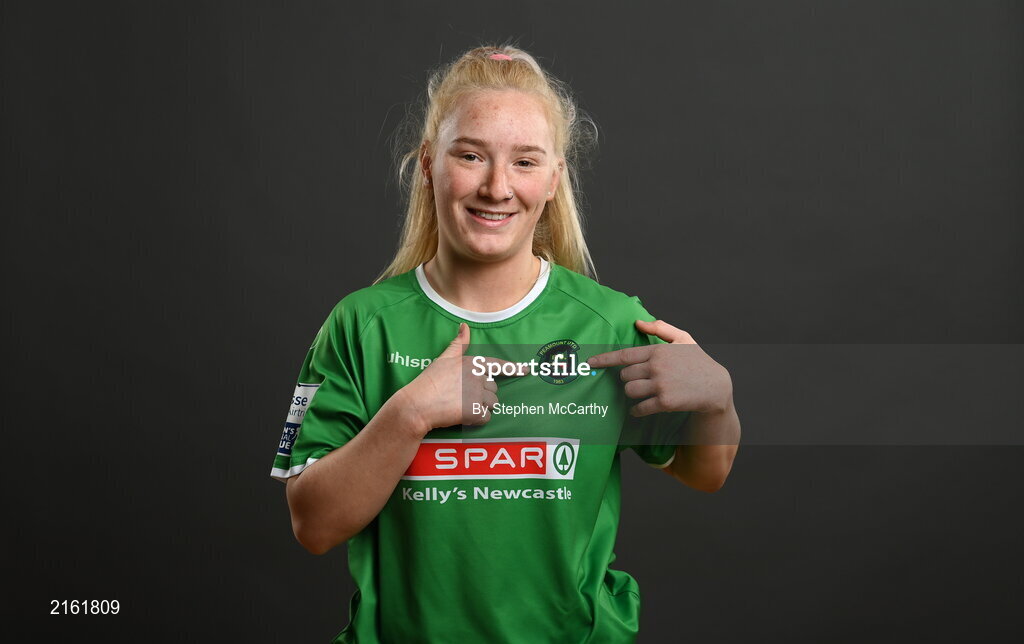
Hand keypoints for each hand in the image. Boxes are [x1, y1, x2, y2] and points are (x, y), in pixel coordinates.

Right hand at [397, 323, 510, 435]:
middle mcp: (478, 378)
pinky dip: (477, 420)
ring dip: (481, 407)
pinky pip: (486, 418)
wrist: (418, 404)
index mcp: (473, 363)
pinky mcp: (476, 412)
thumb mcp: (444, 358)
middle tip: (463, 396)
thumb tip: (464, 325)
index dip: (514, 368)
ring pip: (492, 404)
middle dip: (483, 394)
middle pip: (493, 389)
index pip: (499, 365)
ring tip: (462, 406)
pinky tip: (463, 416)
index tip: (527, 370)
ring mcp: (478, 395)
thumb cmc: (429, 381)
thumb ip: (459, 343)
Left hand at [587, 320, 731, 416]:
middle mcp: (656, 366)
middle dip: (628, 379)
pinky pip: (640, 408)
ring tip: (642, 393)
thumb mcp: (684, 339)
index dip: (604, 359)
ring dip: (631, 393)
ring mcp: (660, 385)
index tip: (591, 363)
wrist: (716, 387)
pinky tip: (639, 410)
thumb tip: (638, 322)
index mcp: (657, 350)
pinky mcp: (664, 402)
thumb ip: (661, 328)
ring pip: (629, 390)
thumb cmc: (698, 361)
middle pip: (624, 375)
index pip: (624, 355)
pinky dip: (637, 411)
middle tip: (639, 380)